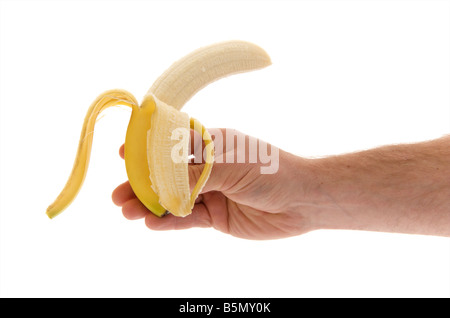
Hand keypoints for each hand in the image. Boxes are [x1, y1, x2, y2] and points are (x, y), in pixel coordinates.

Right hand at [112, 129, 312, 239]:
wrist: (301, 200)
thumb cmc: (270, 170)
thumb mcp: (229, 166)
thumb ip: (194, 175)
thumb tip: (160, 180)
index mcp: (210, 145)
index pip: (172, 145)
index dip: (148, 149)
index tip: (124, 153)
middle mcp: (207, 168)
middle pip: (167, 176)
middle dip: (142, 183)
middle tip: (118, 194)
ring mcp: (210, 192)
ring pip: (173, 199)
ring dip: (150, 204)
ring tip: (127, 211)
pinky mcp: (216, 215)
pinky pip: (187, 219)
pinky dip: (169, 221)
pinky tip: (151, 223)